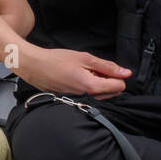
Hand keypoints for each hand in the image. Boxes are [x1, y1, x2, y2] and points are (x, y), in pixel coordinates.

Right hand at [13, 45, 131, 99]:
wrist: (35, 67)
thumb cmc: (56, 60)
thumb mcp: (84, 58)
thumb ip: (107, 66)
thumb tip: (125, 72)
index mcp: (91, 86)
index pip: (119, 86)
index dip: (117, 76)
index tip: (107, 69)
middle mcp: (86, 97)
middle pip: (113, 93)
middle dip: (109, 81)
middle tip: (95, 70)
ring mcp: (79, 101)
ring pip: (102, 96)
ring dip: (99, 85)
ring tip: (85, 74)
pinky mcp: (73, 101)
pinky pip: (90, 98)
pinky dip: (89, 89)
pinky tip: (78, 80)